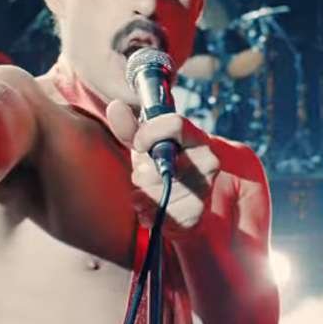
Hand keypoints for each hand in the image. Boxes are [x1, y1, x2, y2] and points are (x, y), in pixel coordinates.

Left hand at [106, 101, 219, 236]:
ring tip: (140, 196)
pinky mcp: (197, 213)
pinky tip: (146, 210)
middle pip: (164, 166)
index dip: (150, 133)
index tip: (138, 144)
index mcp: (194, 137)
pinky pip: (168, 216)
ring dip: (145, 197)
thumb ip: (129, 127)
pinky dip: (150, 215)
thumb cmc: (161, 162)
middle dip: (143, 175)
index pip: (175, 125)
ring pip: (164, 194)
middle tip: (141, 177)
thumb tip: (115, 107)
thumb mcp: (145, 142)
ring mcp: (205, 188)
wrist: (182, 192)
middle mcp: (207, 160)